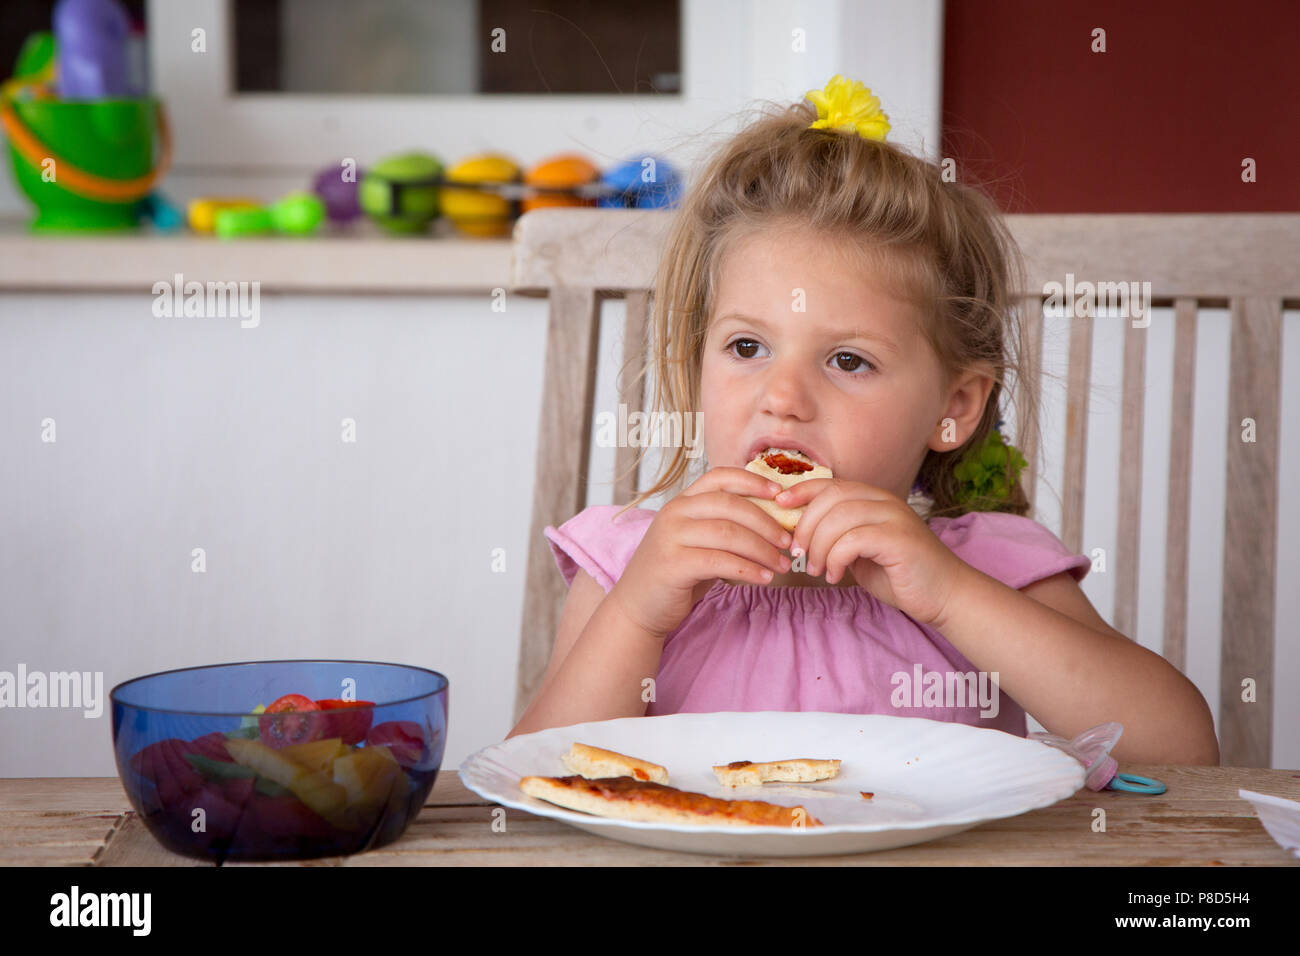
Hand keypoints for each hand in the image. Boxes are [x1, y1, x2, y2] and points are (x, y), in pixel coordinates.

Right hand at [609, 467, 793, 636]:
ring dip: (762, 549)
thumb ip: (726, 527)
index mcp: (682, 501)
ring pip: (728, 533)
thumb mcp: (699, 542)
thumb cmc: (677, 574)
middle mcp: (674, 512)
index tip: (781, 494)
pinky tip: (764, 578)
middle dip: (766, 522)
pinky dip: (747, 569)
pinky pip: (719, 561)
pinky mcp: (672, 564)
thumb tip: (775, 524)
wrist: (638, 607)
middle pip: (730, 505)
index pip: (720, 477)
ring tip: (781, 565)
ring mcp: (670, 537)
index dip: (752, 481)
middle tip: (788, 541)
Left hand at [776, 478, 970, 627]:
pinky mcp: (899, 538)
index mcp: (873, 499)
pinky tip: (836, 576)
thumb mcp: (860, 550)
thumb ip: (837, 535)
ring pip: (838, 518)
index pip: (830, 483)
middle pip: (830, 497)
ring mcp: (894, 517)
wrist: (944, 594)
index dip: (800, 490)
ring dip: (819, 546)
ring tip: (818, 569)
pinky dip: (836, 558)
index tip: (778, 505)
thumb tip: (799, 532)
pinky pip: (853, 539)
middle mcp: (884, 501)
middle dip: (805, 525)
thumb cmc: (899, 574)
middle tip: (799, 553)